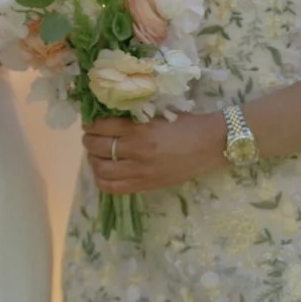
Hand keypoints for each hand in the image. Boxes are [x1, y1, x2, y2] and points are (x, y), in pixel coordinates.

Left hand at [85, 108, 226, 195]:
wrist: (211, 145)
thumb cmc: (187, 124)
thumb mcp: (159, 114)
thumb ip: (135, 118)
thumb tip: (110, 117)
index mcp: (140, 130)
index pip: (103, 127)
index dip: (92, 124)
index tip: (91, 122)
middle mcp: (137, 151)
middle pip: (97, 148)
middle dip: (89, 141)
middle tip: (90, 137)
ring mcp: (141, 171)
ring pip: (101, 169)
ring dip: (93, 160)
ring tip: (96, 154)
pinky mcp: (146, 185)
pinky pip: (114, 187)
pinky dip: (102, 179)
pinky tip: (103, 171)